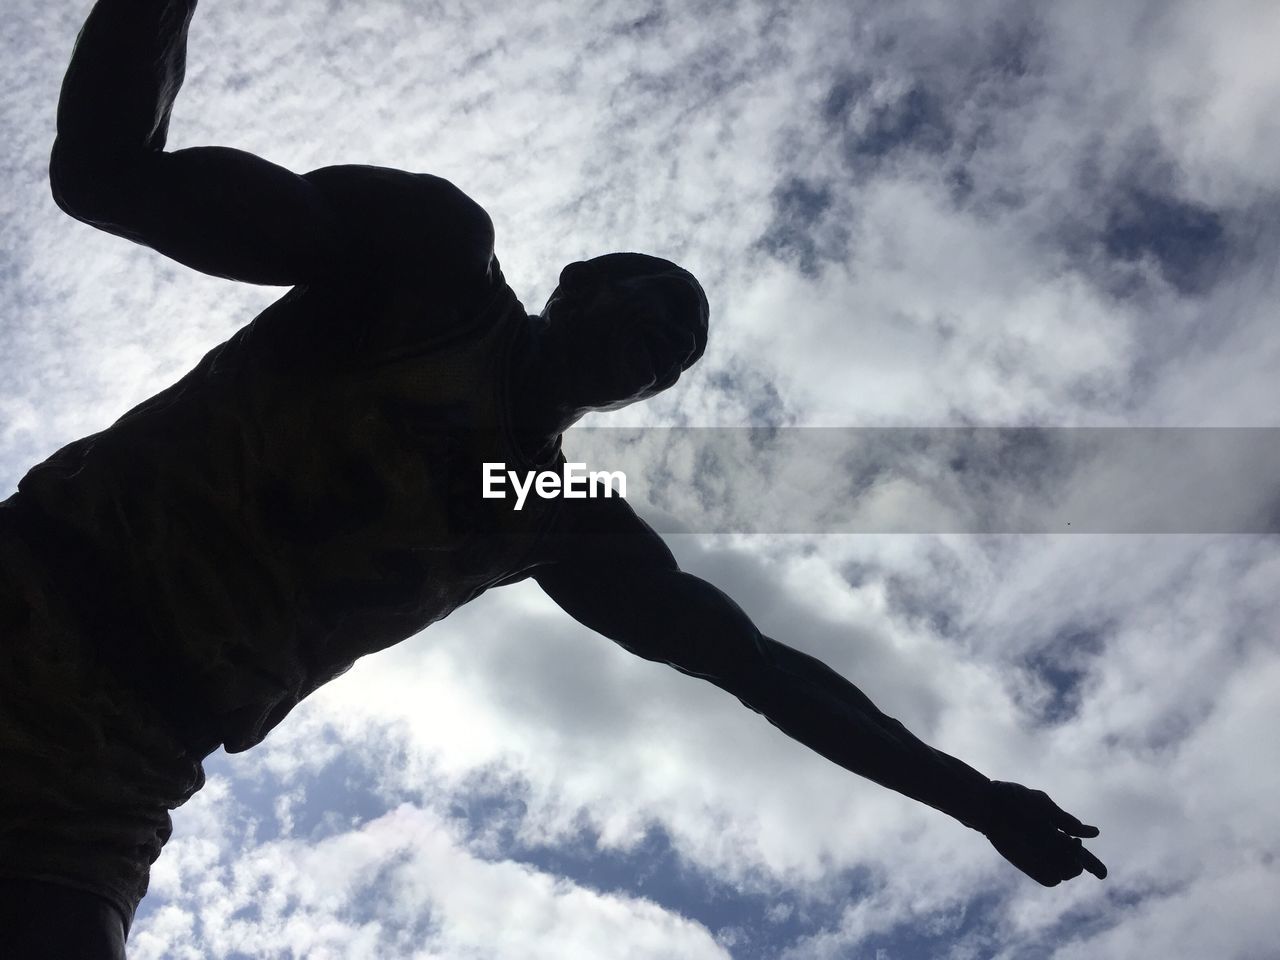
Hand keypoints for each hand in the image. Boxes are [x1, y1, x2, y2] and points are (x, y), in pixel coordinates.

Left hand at [982, 780, 1107, 885]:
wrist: (988, 803)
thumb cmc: (1013, 799)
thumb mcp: (1043, 805)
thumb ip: (1066, 820)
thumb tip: (1096, 834)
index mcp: (1056, 831)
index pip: (1080, 851)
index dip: (1093, 863)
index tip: (1103, 874)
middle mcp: (1049, 847)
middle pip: (1076, 865)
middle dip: (1083, 860)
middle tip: (1074, 843)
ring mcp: (1038, 856)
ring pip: (1065, 874)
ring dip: (1071, 867)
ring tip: (1062, 850)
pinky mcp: (1026, 864)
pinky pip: (1048, 880)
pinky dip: (1055, 876)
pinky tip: (1052, 865)